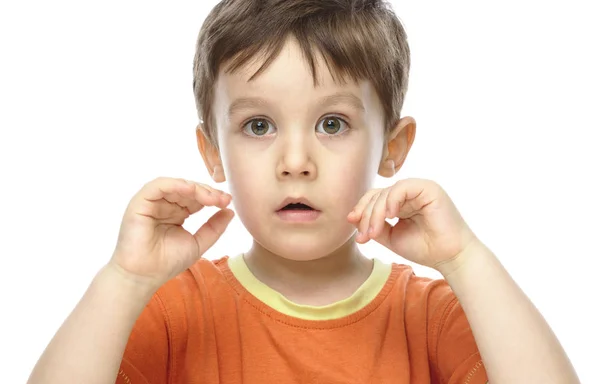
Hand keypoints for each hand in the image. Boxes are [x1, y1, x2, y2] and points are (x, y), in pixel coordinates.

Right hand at [108, 177, 233, 290]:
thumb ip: (214, 227)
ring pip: (175, 185)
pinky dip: (174, 184)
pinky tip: (190, 189)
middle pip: (188, 189)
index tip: (228, 202)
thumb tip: (230, 211)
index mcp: (176, 213)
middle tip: (223, 199)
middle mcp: (164, 205)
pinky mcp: (139, 203)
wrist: (144, 277)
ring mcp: (151, 203)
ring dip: (195, 188)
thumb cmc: (167, 263)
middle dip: (207, 192)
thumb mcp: (198, 243)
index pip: (196, 198)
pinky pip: (157, 186)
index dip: (213, 197)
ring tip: (210, 198)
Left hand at [347, 178, 478, 272]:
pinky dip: (391, 201)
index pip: (375, 198)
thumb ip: (374, 226)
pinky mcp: (429, 188)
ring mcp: (419, 188)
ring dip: (375, 213)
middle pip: (377, 194)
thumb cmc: (425, 248)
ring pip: (386, 192)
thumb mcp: (391, 237)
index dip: (361, 211)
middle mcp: (410, 192)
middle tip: (364, 236)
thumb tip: (352, 217)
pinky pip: (401, 188)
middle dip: (366, 215)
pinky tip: (390, 217)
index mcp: (402, 201)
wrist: (450, 257)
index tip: (355, 230)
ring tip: (374, 233)